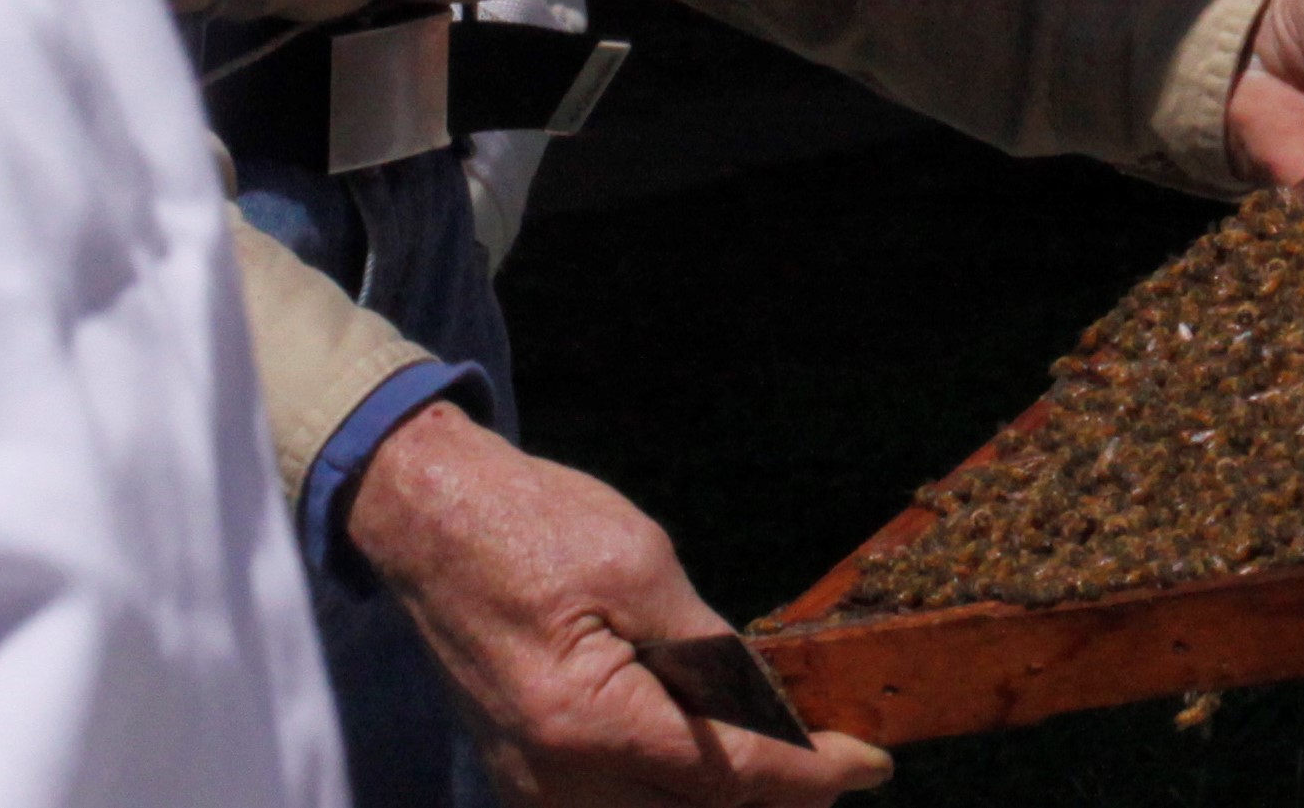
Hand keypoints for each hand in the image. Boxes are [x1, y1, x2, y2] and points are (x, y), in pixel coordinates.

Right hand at [347, 401, 887, 802]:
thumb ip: (707, 649)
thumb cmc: (534, 527)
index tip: (871, 763)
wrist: (431, 524)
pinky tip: (716, 761)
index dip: (810, 776)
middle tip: (838, 762)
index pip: (726, 778)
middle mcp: (554, 779)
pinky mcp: (524, 778)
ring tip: (789, 764)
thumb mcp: (642, 567)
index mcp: (587, 724)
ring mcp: (531, 788)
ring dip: (725, 803)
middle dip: (776, 800)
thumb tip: (770, 709)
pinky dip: (672, 797)